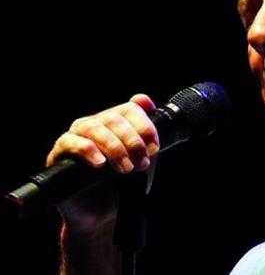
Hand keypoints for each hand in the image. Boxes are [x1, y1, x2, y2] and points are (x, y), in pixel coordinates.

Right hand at [45, 94, 159, 232]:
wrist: (105, 216)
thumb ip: (147, 133)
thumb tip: (144, 99)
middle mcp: (96, 125)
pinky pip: (69, 142)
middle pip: (114, 118)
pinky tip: (99, 163)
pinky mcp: (59, 154)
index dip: (145, 127)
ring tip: (125, 169)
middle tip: (140, 165)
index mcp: (116, 123)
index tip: (154, 149)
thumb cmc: (123, 186)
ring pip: (94, 127)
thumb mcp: (143, 158)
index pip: (131, 109)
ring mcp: (76, 137)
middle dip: (132, 142)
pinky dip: (87, 150)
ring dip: (114, 147)